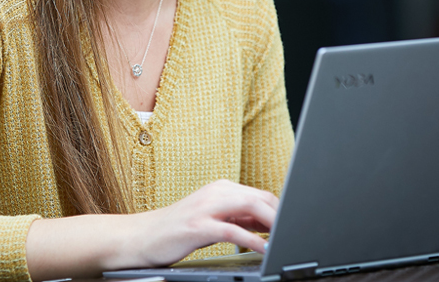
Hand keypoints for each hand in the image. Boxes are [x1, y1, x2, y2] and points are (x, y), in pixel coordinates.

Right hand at [25, 180, 279, 279]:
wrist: (138, 238)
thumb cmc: (175, 232)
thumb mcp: (212, 220)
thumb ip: (239, 218)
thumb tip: (270, 224)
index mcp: (222, 189)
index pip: (263, 195)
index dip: (283, 210)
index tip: (299, 224)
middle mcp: (216, 192)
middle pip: (263, 198)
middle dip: (285, 215)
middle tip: (300, 233)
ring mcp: (206, 207)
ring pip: (251, 207)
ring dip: (274, 223)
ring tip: (288, 238)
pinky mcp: (196, 225)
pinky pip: (232, 229)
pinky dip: (252, 239)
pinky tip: (263, 249)